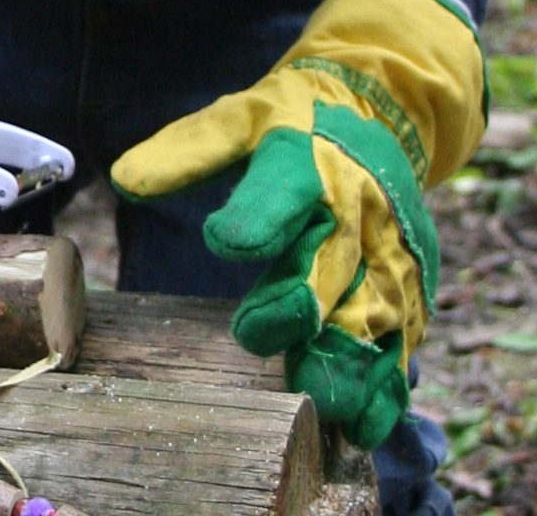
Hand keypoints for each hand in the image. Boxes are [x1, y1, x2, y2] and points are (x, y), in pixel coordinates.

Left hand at [108, 0, 484, 447]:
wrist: (378, 112)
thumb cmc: (291, 124)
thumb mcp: (237, 119)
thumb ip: (187, 151)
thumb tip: (125, 178)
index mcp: (306, 159)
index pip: (282, 188)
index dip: (256, 217)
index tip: (224, 240)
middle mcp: (356, 205)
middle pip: (330, 261)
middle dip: (297, 302)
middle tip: (253, 337)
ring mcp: (390, 245)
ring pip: (375, 309)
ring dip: (350, 359)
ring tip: (320, 404)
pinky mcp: (412, 278)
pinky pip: (405, 334)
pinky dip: (389, 381)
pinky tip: (365, 425)